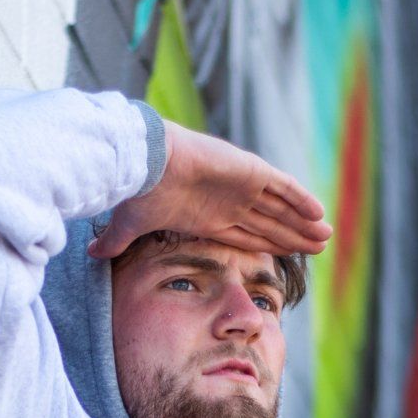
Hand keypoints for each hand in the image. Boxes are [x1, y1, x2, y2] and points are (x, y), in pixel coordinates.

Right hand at [89, 119, 331, 266]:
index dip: (269, 244)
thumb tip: (90, 255)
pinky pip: (284, 187)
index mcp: (209, 216)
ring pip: (282, 207)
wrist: (144, 160)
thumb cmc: (138, 189)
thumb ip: (119, 240)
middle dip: (295, 236)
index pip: (248, 234)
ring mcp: (242, 185)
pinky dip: (301, 199)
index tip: (288, 257)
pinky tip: (319, 212)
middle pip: (271, 223)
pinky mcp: (250, 171)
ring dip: (305, 222)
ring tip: (326, 237)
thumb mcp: (131, 223)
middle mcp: (230, 202)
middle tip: (320, 249)